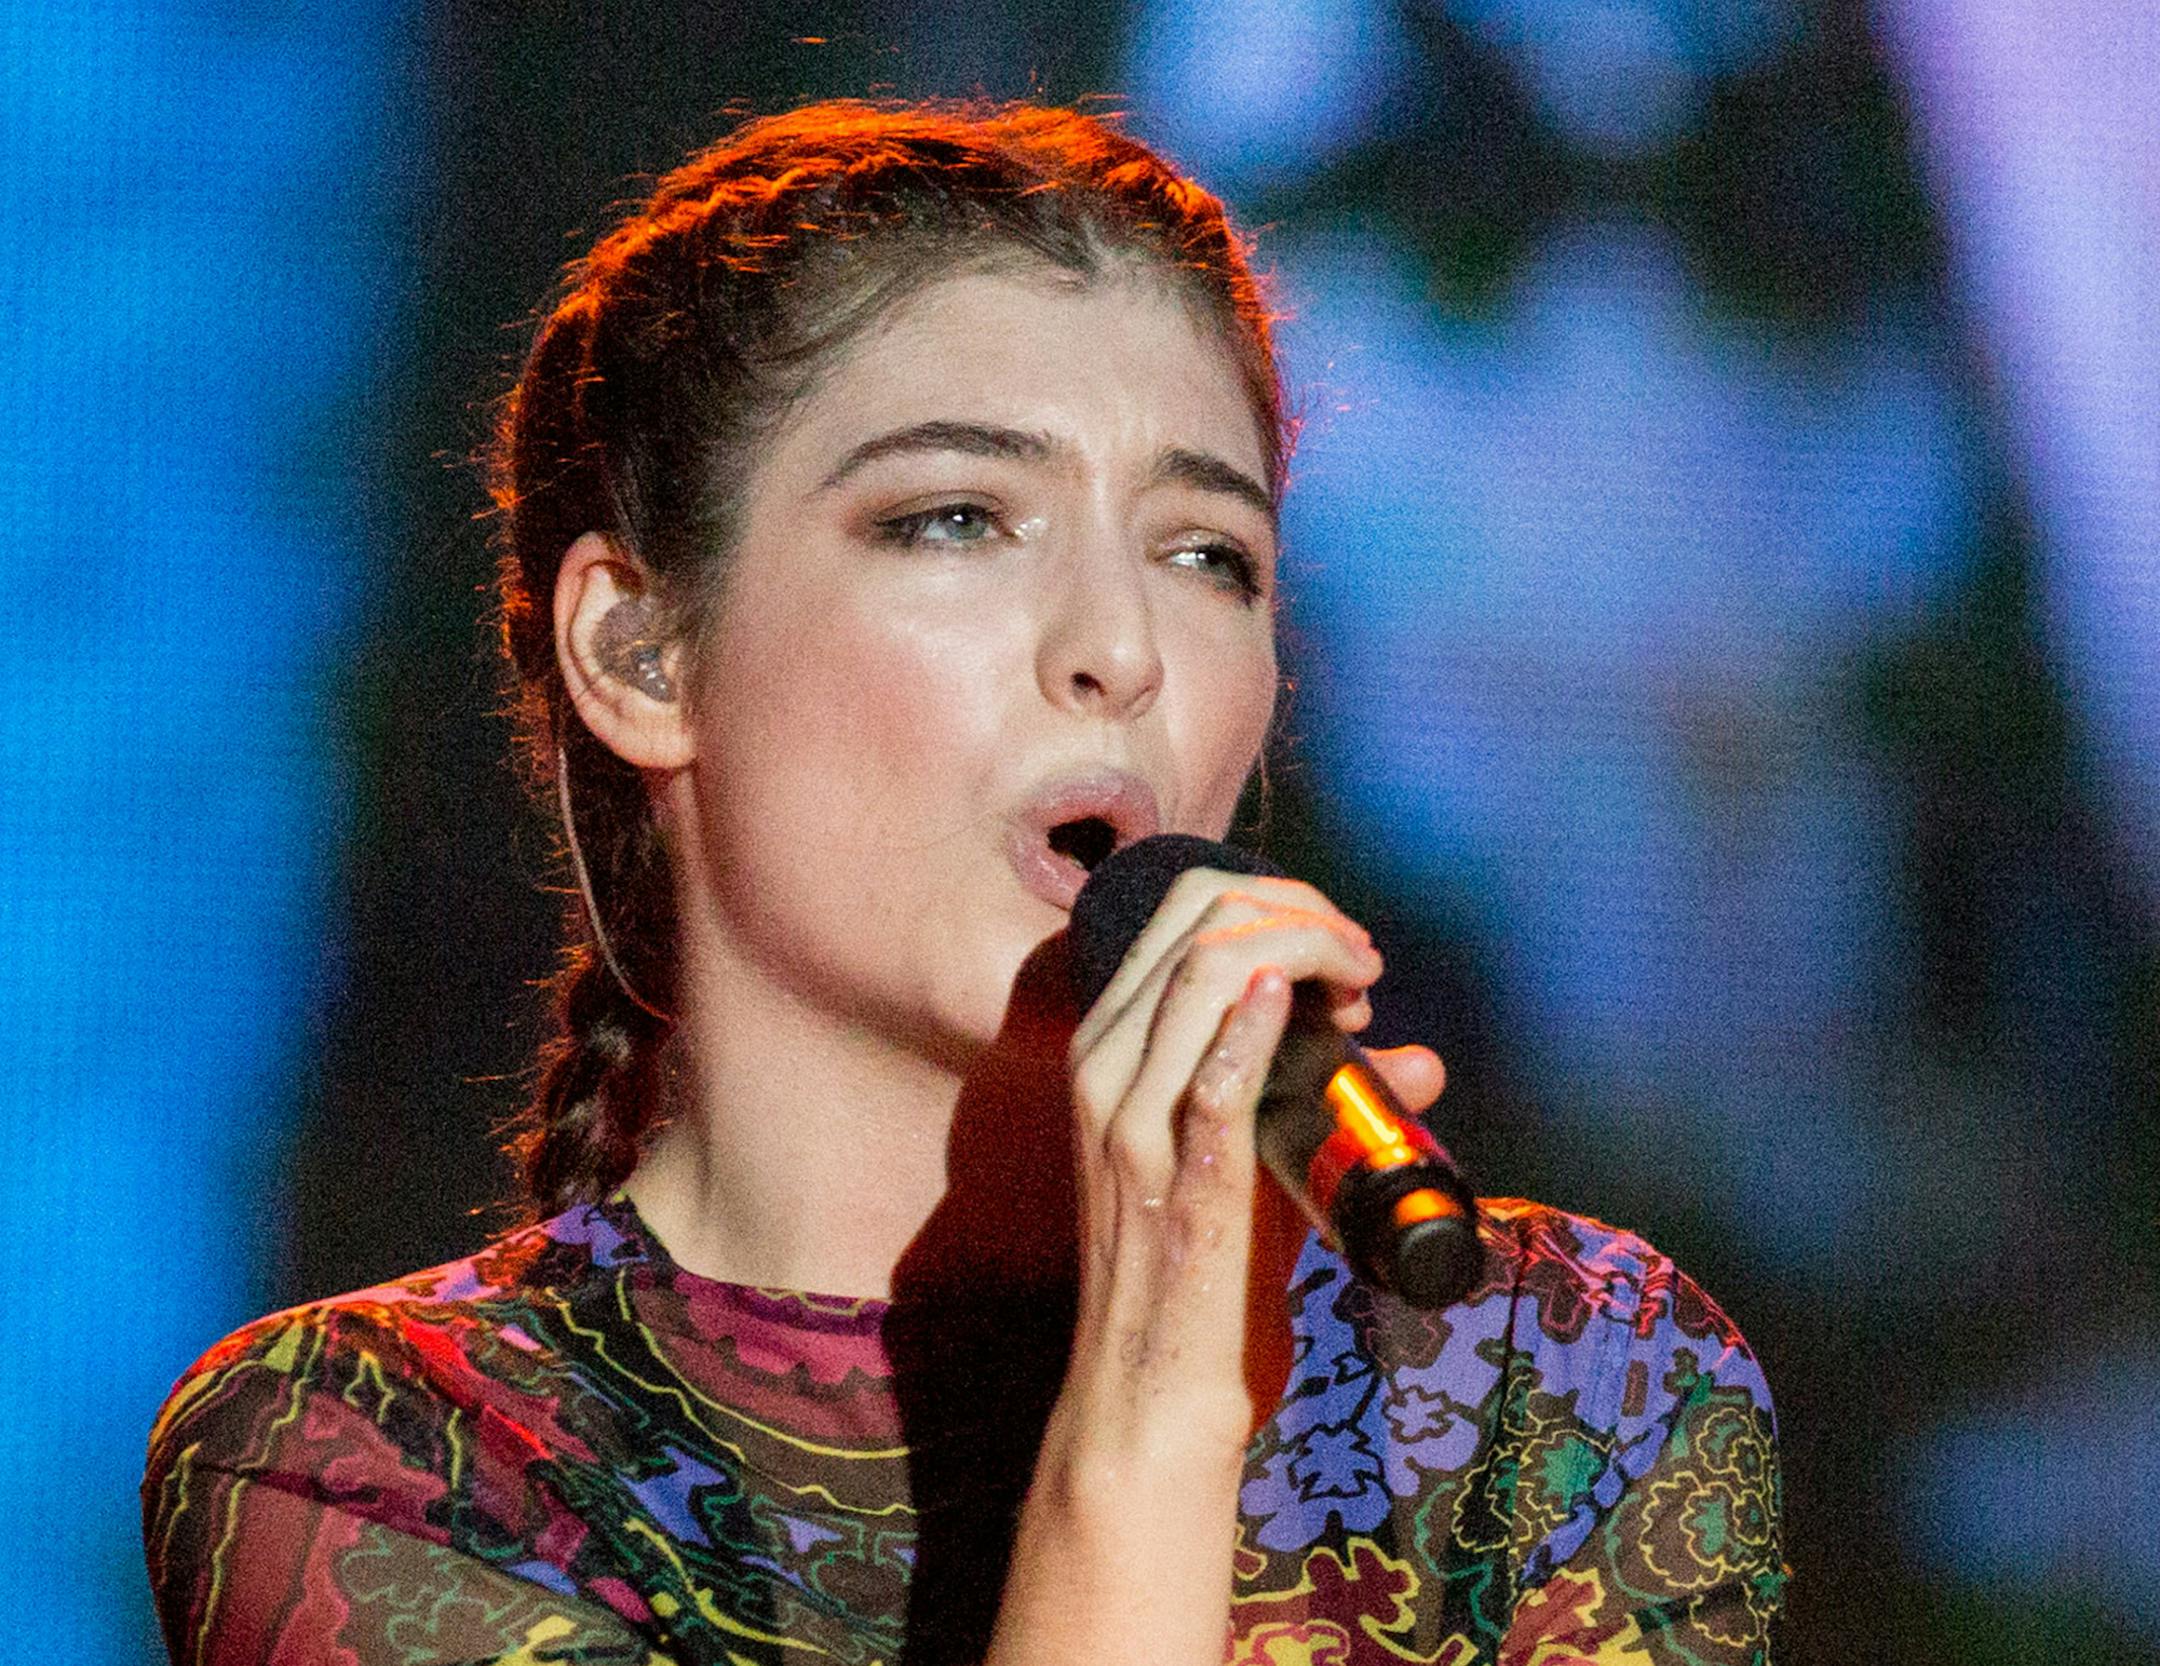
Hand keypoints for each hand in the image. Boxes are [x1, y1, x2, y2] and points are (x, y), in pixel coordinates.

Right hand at [986, 868, 1445, 1665]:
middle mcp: (1106, 1068)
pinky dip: (1259, 1022)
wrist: (1150, 1395)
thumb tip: (1420, 1064)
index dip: (1280, 903)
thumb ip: (1315, 1101)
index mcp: (1109, 1049)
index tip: (1344, 954)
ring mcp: (1132, 1123)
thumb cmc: (1200, 1277)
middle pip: (1197, 918)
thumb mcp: (1246, 1164)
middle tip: (1363, 962)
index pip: (1182, 911)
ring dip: (1304, 950)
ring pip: (1205, 970)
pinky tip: (1306, 1001)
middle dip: (1301, 910)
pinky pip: (1213, 1076)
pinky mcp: (1179, 1183)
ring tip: (1360, 987)